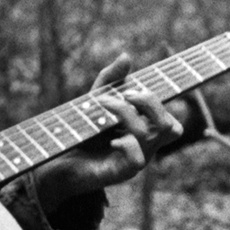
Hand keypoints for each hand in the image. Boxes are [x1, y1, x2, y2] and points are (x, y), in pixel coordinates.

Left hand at [33, 54, 183, 206]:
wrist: (58, 160)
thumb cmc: (80, 131)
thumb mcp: (95, 100)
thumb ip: (111, 80)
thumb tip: (127, 56)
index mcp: (145, 131)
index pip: (170, 119)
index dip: (158, 102)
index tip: (131, 89)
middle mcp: (145, 147)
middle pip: (171, 127)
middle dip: (149, 103)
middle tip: (124, 94)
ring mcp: (136, 160)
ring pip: (152, 136)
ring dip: (127, 113)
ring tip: (103, 105)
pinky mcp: (121, 173)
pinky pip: (137, 159)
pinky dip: (125, 144)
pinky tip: (110, 139)